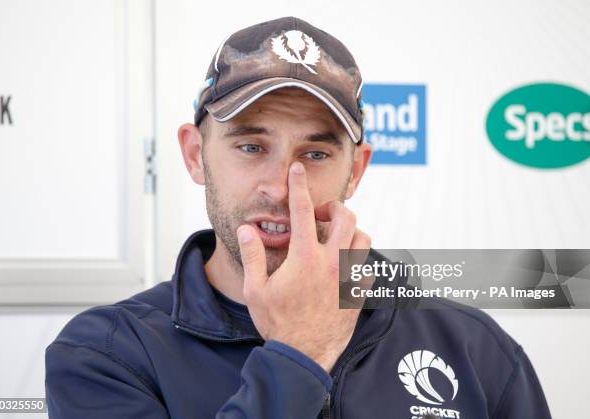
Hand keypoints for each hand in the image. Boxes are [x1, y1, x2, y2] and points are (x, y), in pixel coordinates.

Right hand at [236, 161, 370, 372]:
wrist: (303, 355)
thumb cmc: (277, 323)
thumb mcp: (255, 289)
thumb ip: (252, 255)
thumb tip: (247, 229)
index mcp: (304, 257)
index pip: (302, 209)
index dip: (299, 184)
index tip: (298, 170)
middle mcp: (331, 262)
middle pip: (345, 216)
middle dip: (334, 207)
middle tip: (319, 215)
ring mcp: (349, 277)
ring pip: (363, 237)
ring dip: (350, 230)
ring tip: (334, 236)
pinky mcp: (359, 293)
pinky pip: (369, 265)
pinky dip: (359, 258)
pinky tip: (345, 264)